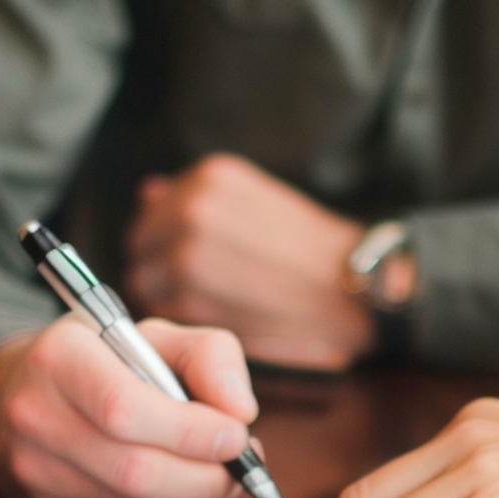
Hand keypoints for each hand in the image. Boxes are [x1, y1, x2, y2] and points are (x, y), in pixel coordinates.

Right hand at [0, 315, 256, 497]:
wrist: (17, 394)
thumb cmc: (100, 361)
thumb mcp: (153, 335)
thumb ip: (208, 356)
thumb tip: (241, 409)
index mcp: (58, 357)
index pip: (123, 408)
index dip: (190, 431)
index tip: (237, 434)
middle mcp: (36, 416)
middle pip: (135, 470)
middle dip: (205, 475)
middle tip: (242, 462)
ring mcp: (37, 471)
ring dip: (196, 497)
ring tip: (220, 473)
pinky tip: (185, 488)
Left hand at [125, 153, 374, 371]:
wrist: (356, 288)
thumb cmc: (314, 251)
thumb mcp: (257, 200)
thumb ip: (196, 196)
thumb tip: (148, 193)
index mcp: (209, 177)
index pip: (154, 211)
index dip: (168, 240)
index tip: (193, 259)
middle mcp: (191, 208)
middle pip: (142, 245)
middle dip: (163, 266)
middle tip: (203, 287)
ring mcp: (186, 253)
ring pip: (147, 281)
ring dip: (170, 296)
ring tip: (214, 304)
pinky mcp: (191, 299)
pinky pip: (164, 311)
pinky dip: (184, 319)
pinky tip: (221, 317)